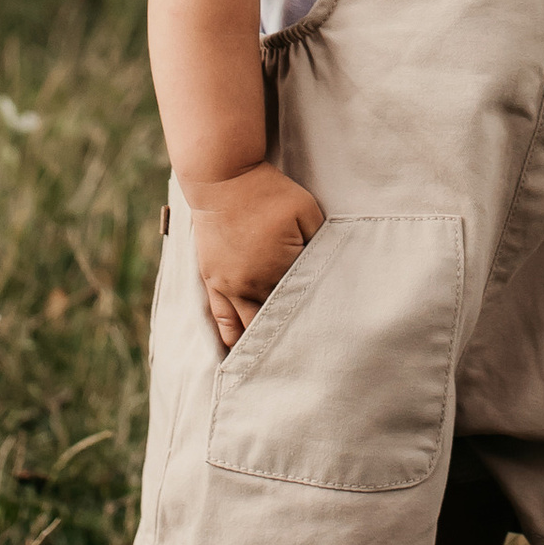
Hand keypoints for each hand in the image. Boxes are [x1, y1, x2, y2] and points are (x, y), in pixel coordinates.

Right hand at [183, 162, 324, 346]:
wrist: (222, 177)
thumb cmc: (268, 192)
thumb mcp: (306, 210)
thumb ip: (321, 241)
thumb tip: (331, 267)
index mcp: (279, 269)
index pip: (303, 305)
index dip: (316, 318)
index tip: (329, 332)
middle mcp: (252, 284)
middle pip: (276, 324)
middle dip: (292, 339)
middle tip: (310, 362)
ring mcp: (229, 285)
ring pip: (247, 328)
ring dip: (262, 344)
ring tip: (278, 367)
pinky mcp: (212, 281)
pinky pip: (220, 319)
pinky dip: (231, 338)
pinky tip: (238, 355)